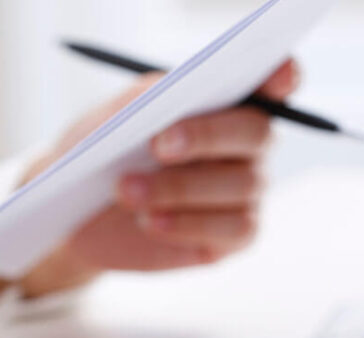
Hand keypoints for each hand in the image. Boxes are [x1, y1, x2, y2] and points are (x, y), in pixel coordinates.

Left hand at [17, 60, 299, 296]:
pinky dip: (187, 223)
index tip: (277, 77)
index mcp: (227, 100)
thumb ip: (149, 98)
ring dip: (179, 187)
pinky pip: (233, 228)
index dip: (283, 76)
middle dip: (206, 136)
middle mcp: (249, 144)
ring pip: (241, 184)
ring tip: (126, 191)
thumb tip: (174, 93)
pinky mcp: (236, 235)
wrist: (81, 211)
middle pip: (256, 132)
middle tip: (159, 146)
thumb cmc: (106, 151)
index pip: (274, 82)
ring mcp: (248, 189)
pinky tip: (149, 221)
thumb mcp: (115, 116)